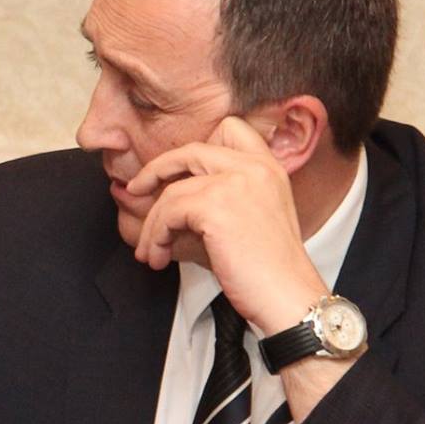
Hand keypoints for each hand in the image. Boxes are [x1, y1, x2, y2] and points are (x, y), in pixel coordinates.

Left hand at [127, 116, 327, 332]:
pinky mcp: (216, 206)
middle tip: (137, 189)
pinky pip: (168, 213)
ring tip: (149, 249)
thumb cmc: (266, 268)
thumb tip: (162, 192)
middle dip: (156, 170)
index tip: (173, 169)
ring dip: (153, 223)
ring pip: (172, 191)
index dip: (196, 145)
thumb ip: (217, 196)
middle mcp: (255, 167)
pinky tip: (157, 256)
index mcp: (269, 167)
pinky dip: (155, 236)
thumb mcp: (248, 217)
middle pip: (190, 150)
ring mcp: (236, 183)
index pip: (230, 128)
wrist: (287, 295)